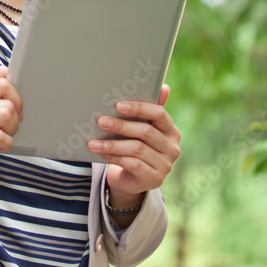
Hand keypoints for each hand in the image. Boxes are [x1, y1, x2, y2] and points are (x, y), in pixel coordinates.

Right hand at [0, 66, 22, 199]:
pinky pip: (0, 136)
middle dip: (15, 119)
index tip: (15, 110)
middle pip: (7, 103)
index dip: (15, 97)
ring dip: (11, 131)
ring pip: (5, 116)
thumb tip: (3, 69)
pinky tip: (0, 147)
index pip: (1, 84)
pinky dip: (6, 143)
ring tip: (3, 137)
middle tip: (7, 129)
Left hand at [87, 84, 180, 199]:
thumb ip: (148, 110)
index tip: (118, 105)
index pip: (159, 114)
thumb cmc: (136, 146)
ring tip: (93, 141)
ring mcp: (165, 165)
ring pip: (137, 149)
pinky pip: (133, 165)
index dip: (139, 108)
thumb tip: (164, 86)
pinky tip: (103, 153)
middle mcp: (172, 148)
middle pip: (145, 132)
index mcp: (172, 130)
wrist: (132, 179)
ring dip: (112, 144)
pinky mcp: (155, 179)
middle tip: (100, 121)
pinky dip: (116, 157)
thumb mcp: (142, 128)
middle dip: (120, 125)